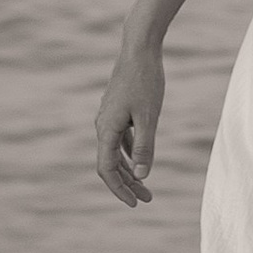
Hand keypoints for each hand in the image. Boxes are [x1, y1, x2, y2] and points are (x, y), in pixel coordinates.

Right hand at [95, 34, 164, 206]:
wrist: (139, 49)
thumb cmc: (146, 81)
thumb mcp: (149, 117)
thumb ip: (145, 146)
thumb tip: (141, 175)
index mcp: (107, 129)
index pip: (107, 169)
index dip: (120, 189)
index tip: (135, 203)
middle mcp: (103, 125)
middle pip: (110, 164)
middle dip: (127, 184)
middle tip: (146, 200)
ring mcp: (109, 117)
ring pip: (115, 152)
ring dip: (129, 170)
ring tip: (146, 186)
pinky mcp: (117, 110)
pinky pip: (120, 139)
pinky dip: (129, 153)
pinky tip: (141, 159)